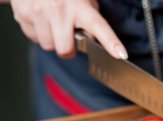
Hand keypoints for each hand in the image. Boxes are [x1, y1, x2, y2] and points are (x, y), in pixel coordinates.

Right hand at [10, 0, 126, 58]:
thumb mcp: (83, 1)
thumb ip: (90, 21)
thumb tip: (91, 41)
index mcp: (81, 7)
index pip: (99, 27)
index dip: (111, 42)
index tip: (121, 54)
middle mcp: (60, 9)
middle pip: (65, 50)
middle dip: (68, 49)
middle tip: (68, 37)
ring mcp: (40, 12)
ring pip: (48, 46)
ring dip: (52, 40)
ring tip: (53, 23)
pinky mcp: (23, 14)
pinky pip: (33, 38)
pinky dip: (38, 33)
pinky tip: (41, 19)